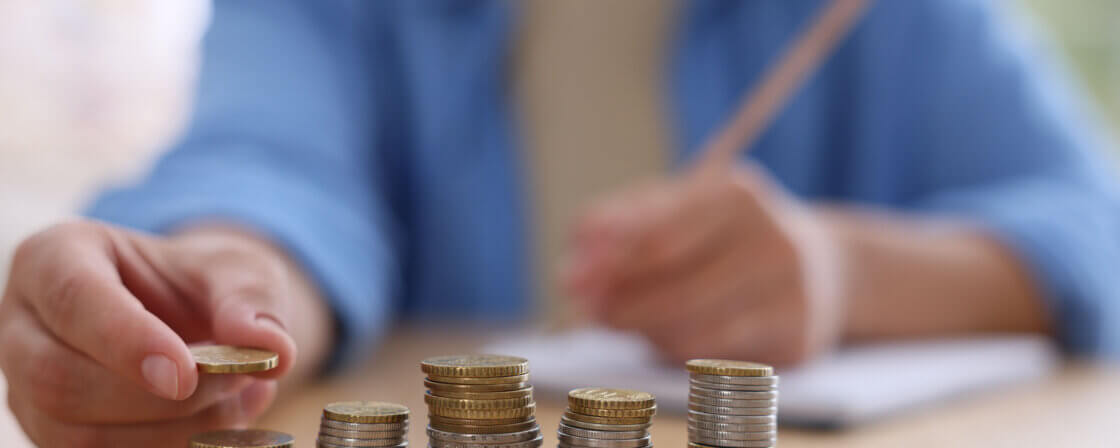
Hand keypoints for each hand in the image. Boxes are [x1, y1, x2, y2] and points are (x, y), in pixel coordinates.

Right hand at [0, 219, 297, 446]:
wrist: (191, 317)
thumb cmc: (203, 282)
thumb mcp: (237, 268)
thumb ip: (252, 300)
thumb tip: (273, 349)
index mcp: (55, 259)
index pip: (73, 299)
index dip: (126, 341)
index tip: (185, 374)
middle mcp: (25, 327)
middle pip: (61, 380)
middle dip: (159, 399)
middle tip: (239, 382)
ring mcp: (29, 391)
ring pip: (79, 436)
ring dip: (174, 432)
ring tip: (244, 399)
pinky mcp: (57, 436)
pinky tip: (225, 423)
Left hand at [565, 165, 845, 365]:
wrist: (821, 267)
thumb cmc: (726, 234)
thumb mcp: (677, 206)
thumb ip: (618, 224)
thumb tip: (574, 268)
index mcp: (738, 195)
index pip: (657, 236)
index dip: (607, 263)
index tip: (571, 281)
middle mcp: (773, 240)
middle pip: (672, 284)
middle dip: (618, 302)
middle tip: (588, 312)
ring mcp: (791, 292)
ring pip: (688, 327)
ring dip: (641, 329)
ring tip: (621, 321)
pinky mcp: (795, 338)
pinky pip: (710, 355)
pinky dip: (673, 348)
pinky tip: (661, 336)